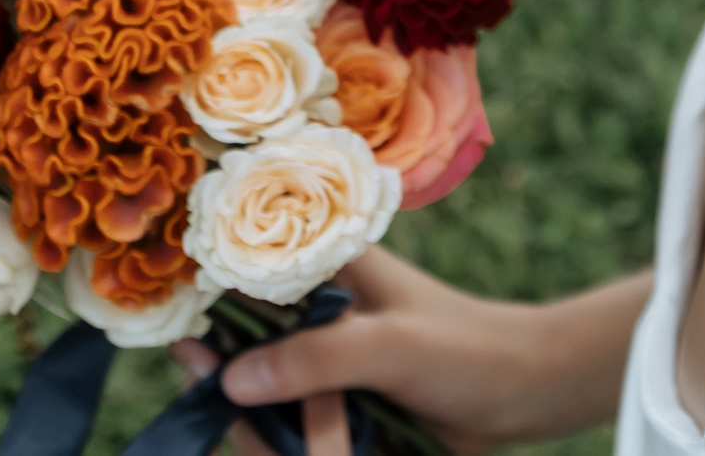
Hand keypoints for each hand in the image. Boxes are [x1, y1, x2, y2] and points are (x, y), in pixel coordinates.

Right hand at [170, 248, 650, 454]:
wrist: (525, 395)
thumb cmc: (465, 350)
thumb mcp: (389, 346)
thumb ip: (315, 358)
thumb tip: (232, 380)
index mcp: (325, 266)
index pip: (241, 269)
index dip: (201, 299)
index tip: (179, 338)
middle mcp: (316, 311)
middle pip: (238, 344)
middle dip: (225, 379)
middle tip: (214, 397)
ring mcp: (324, 363)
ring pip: (259, 396)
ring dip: (263, 427)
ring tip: (292, 438)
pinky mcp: (337, 407)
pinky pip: (290, 431)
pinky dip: (287, 446)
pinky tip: (319, 451)